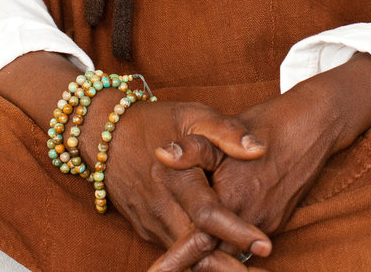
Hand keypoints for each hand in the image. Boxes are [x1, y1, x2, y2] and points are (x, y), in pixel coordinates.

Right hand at [83, 96, 271, 270]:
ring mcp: (151, 220)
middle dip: (227, 264)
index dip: (237, 231)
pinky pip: (173, 246)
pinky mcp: (145, 228)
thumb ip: (226, 132)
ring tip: (245, 270)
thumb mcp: (192, 115)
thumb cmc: (155, 121)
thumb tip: (259, 149)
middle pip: (196, 247)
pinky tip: (217, 258)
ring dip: (213, 264)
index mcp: (176, 176)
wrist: (106, 133)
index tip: (265, 244)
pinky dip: (194, 256)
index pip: (209, 213)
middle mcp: (161, 205)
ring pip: (184, 253)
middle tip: (261, 268)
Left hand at [150, 54, 370, 269]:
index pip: (198, 241)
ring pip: (233, 249)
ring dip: (212, 255)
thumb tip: (160, 155)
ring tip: (183, 257)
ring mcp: (267, 222)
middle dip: (190, 260)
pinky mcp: (277, 220)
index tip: (157, 271)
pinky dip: (231, 243)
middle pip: (216, 253)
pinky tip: (216, 240)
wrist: (312, 126)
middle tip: (163, 270)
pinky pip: (249, 241)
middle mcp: (251, 218)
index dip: (176, 257)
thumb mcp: (221, 130)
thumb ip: (191, 150)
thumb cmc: (264, 124)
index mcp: (231, 197)